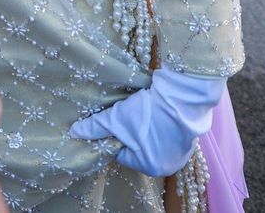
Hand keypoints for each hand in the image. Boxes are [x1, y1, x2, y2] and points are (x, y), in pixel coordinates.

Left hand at [68, 69, 224, 177]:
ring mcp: (181, 155)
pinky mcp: (190, 142)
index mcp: (148, 167)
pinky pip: (169, 136)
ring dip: (148, 130)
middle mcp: (166, 167)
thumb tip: (74, 132)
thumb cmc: (147, 113)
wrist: (182, 97)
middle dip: (133, 134)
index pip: (122, 153)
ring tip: (147, 113)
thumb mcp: (116, 119)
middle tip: (133, 115)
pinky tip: (161, 114)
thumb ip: (94, 127)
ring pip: (153, 142)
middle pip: (138, 149)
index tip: (120, 121)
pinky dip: (164, 127)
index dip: (117, 136)